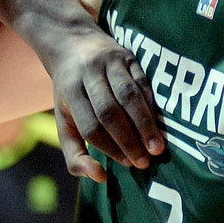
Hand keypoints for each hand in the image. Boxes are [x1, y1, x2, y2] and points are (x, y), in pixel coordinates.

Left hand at [43, 31, 166, 178]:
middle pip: (109, 111)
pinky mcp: (129, 56)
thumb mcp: (64, 122)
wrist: (73, 44)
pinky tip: (159, 124)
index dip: (109, 147)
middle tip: (145, 161)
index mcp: (70, 93)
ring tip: (157, 147)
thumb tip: (99, 178)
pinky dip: (151, 104)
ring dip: (144, 124)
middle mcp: (88, 75)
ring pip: (128, 95)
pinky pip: (143, 81)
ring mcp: (109, 63)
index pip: (90, 125)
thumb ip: (75, 155)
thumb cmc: (71, 95)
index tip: (128, 164)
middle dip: (128, 139)